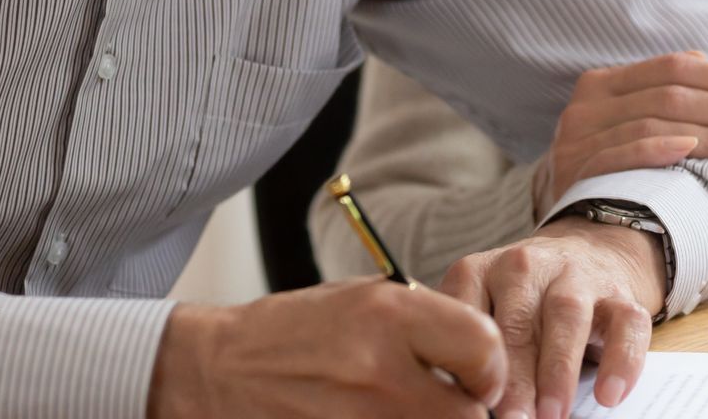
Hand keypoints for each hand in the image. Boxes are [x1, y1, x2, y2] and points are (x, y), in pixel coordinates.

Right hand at [148, 279, 505, 417]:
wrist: (218, 369)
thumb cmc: (295, 332)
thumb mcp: (360, 300)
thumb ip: (423, 325)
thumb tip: (482, 357)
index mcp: (389, 313)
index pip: (484, 347)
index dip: (490, 370)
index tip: (475, 378)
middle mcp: (377, 366)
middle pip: (467, 416)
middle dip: (464, 415)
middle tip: (449, 406)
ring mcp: (357, 415)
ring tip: (406, 410)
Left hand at [441, 213, 665, 418]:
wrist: (587, 254)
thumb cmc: (523, 302)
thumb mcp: (485, 309)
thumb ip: (472, 347)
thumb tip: (460, 400)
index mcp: (480, 271)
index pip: (466, 312)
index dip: (468, 357)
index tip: (470, 398)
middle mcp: (525, 267)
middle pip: (517, 322)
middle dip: (514, 377)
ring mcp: (576, 277)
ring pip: (567, 316)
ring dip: (558, 370)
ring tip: (551, 415)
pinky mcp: (619, 295)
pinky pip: (626, 324)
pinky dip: (620, 360)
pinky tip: (609, 395)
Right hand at [532, 51, 707, 215]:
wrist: (562, 223)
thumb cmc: (610, 170)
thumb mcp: (629, 123)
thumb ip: (663, 93)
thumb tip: (704, 58)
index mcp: (605, 82)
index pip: (677, 66)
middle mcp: (588, 103)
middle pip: (674, 93)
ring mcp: (578, 137)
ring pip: (658, 122)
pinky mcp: (575, 172)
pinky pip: (624, 153)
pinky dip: (662, 149)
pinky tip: (697, 152)